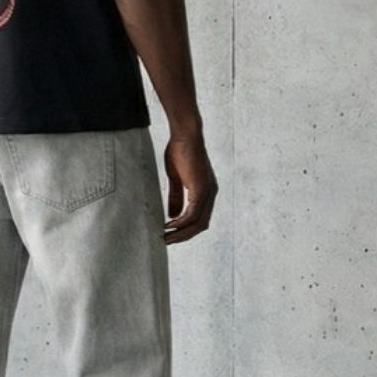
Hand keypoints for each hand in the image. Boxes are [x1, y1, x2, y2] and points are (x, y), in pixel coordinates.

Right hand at [161, 126, 215, 244]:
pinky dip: (181, 223)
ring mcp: (207, 192)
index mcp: (206, 192)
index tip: (171, 235)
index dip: (186, 230)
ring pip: (198, 223)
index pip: (200, 219)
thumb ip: (176, 197)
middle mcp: (210, 194)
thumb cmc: (180, 152)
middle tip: (167, 241)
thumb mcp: (176, 178)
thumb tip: (173, 216)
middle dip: (184, 236)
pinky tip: (169, 225)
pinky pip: (192, 214)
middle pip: (201, 225)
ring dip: (181, 233)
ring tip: (166, 237)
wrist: (185, 135)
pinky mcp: (201, 189)